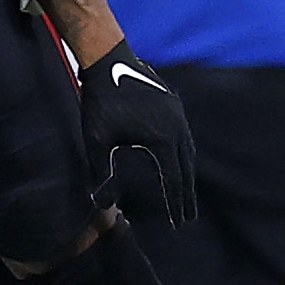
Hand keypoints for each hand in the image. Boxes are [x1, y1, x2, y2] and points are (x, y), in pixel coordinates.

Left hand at [81, 44, 196, 223]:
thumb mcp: (97, 140)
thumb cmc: (100, 101)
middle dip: (187, 195)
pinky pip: (183, 134)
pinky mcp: (173, 103)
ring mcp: (178, 114)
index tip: (178, 224)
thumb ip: (100, 172)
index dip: (175, 205)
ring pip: (188, 151)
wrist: (108, 60)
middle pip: (187, 169)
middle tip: (188, 218)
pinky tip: (176, 159)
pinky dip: (183, 152)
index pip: (173, 181)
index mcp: (163, 141)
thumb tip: (101, 205)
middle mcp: (177, 129)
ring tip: (185, 192)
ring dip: (187, 173)